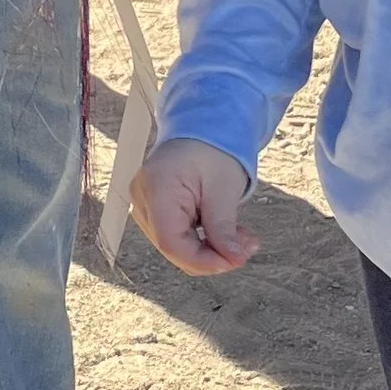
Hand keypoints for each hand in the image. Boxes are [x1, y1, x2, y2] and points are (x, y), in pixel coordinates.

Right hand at [134, 137, 259, 277]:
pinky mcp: (153, 209)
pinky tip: (226, 231)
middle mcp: (142, 199)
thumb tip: (233, 261)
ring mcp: (144, 205)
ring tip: (242, 237)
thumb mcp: (224, 189)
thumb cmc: (212, 149)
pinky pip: (177, 235)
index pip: (171, 242)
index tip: (235, 262)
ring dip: (211, 248)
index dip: (203, 261)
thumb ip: (224, 228)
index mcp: (156, 188)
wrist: (201, 127)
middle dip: (213, 255)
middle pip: (174, 247)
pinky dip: (203, 239)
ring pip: (177, 246)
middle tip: (248, 246)